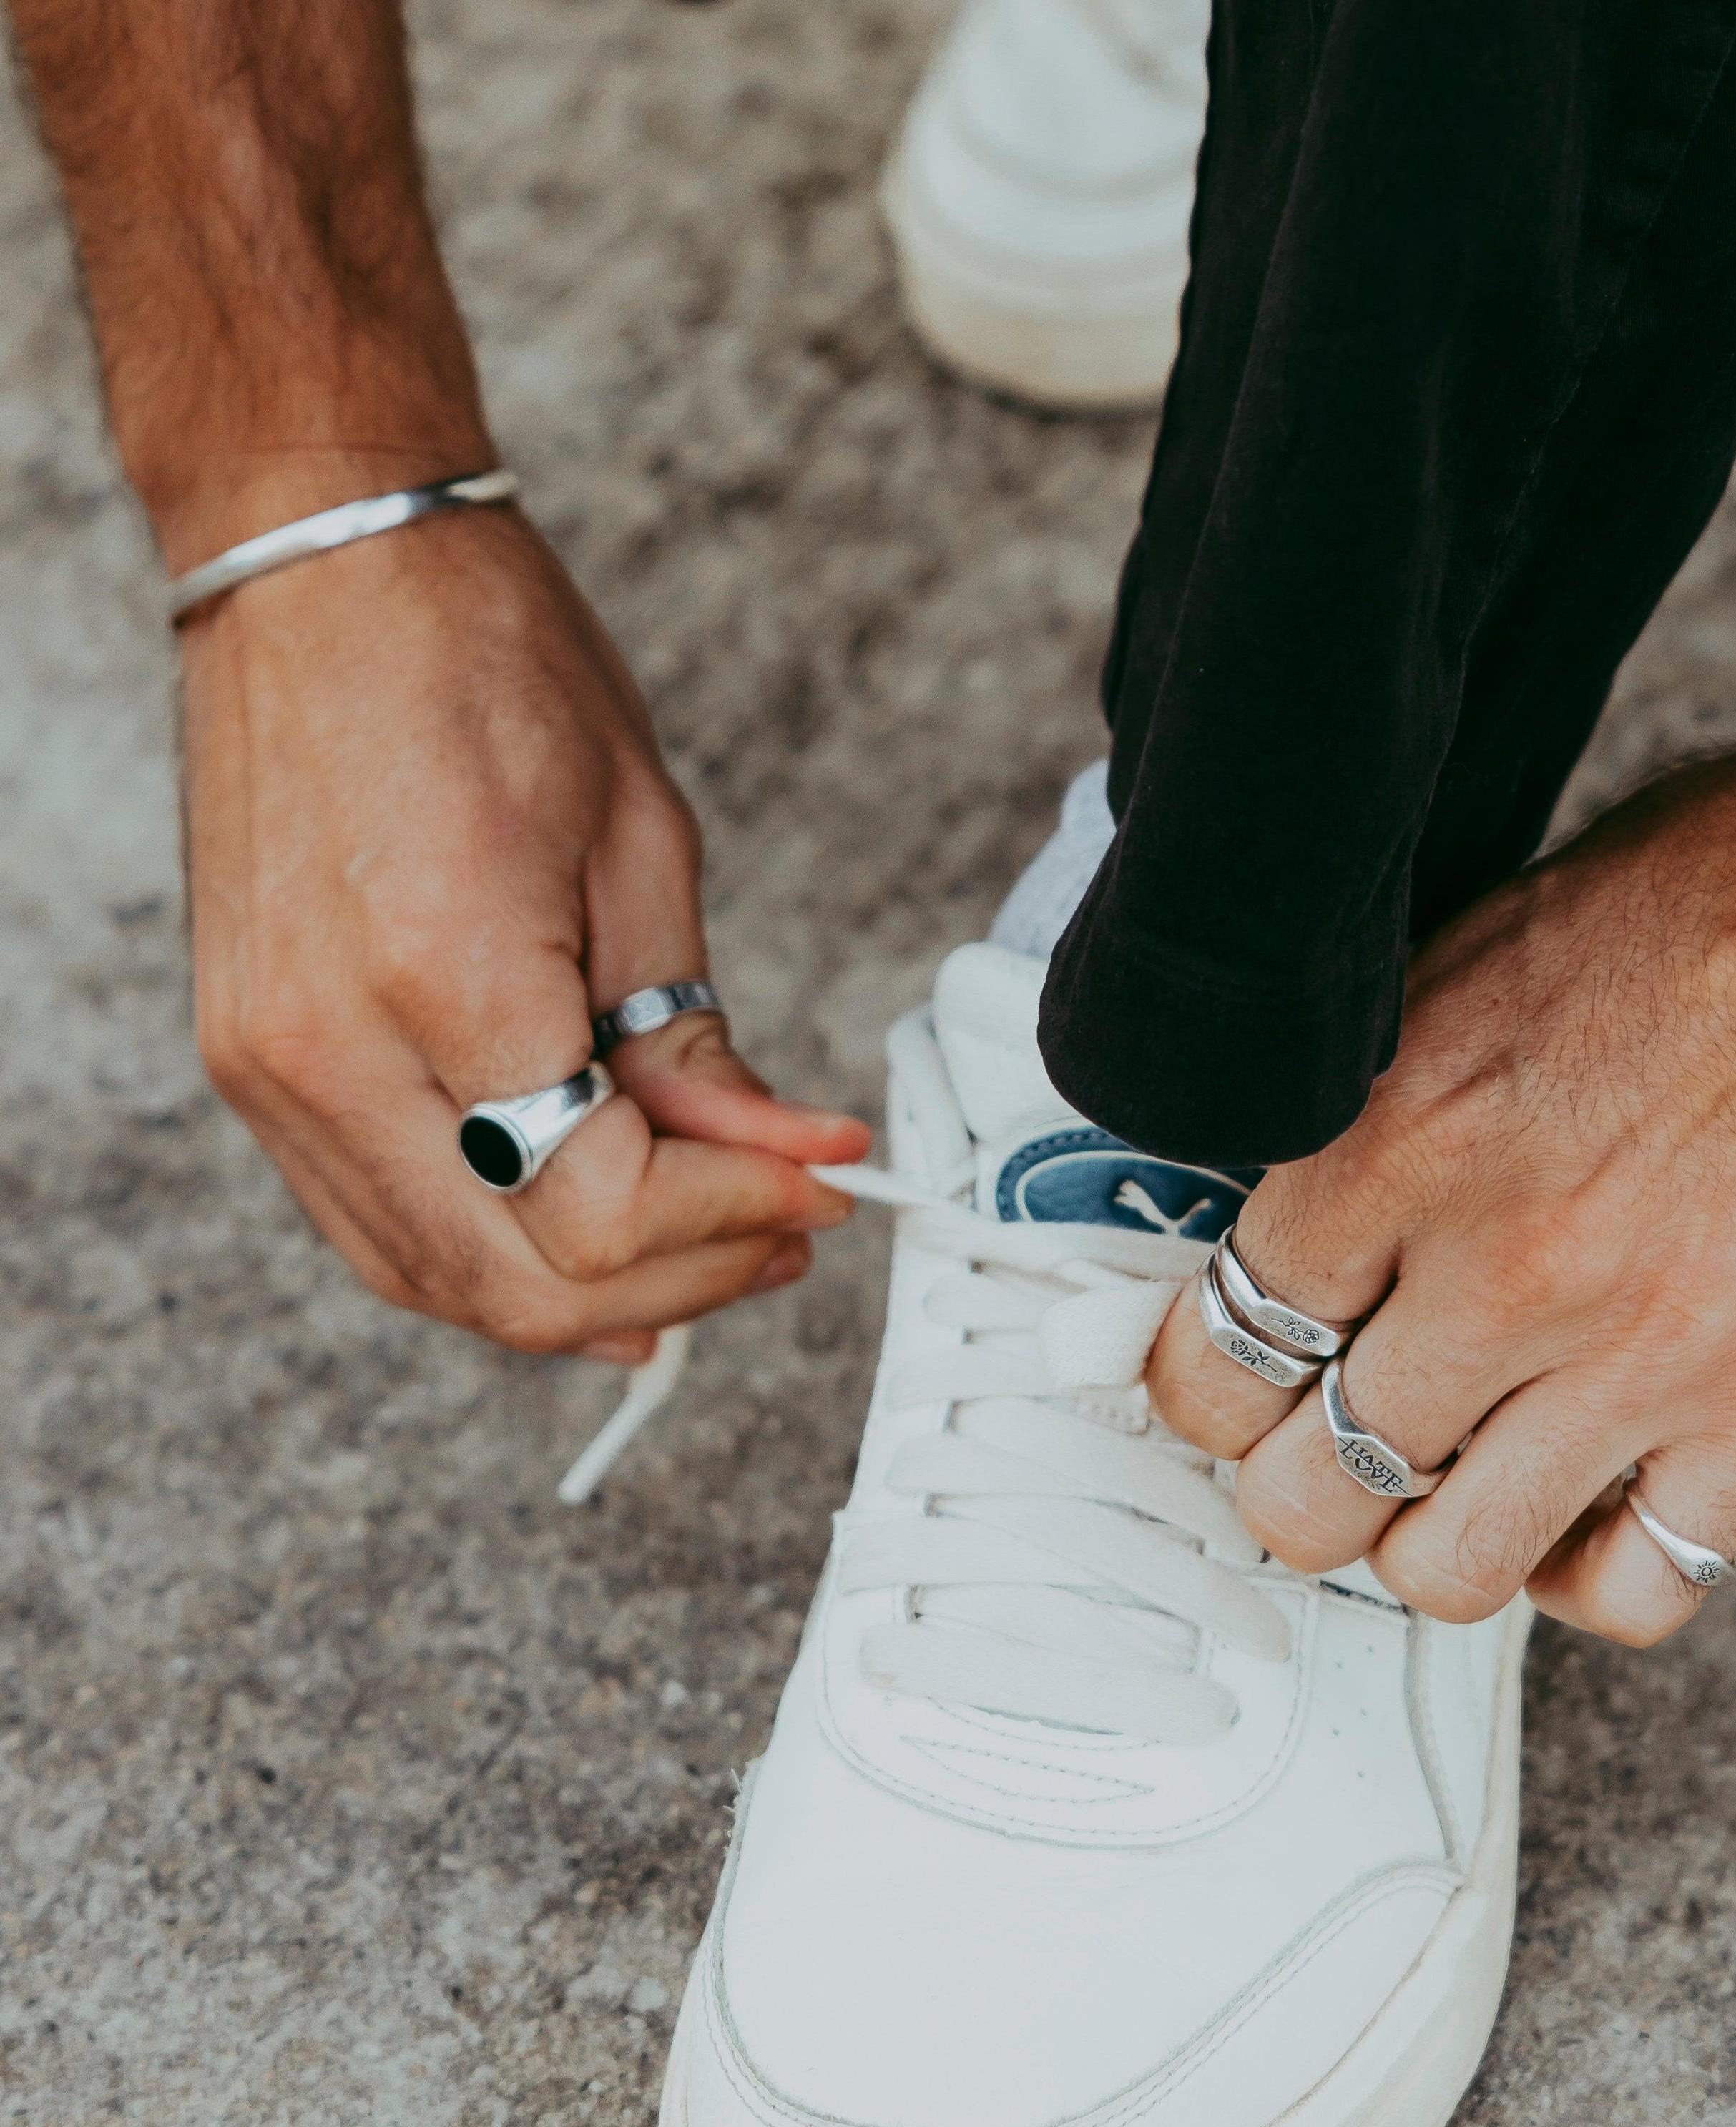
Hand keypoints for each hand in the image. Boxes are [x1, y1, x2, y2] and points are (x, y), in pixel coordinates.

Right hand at [181, 497, 867, 1361]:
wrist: (323, 564)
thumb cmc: (483, 660)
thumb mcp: (643, 846)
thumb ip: (697, 1038)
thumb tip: (775, 1160)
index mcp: (441, 976)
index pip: (599, 1209)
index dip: (733, 1219)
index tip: (820, 1188)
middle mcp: (327, 1051)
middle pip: (518, 1283)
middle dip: (681, 1276)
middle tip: (785, 1234)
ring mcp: (269, 1069)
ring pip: (441, 1280)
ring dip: (591, 1291)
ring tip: (709, 1245)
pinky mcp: (252, 1062)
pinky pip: (380, 1227)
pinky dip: (491, 1257)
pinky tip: (583, 1247)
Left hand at [1147, 743, 1735, 1644]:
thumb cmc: (1650, 925)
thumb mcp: (1426, 983)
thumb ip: (1331, 1139)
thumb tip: (1245, 1263)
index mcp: (1398, 1141)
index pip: (1222, 1353)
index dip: (1199, 1394)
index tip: (1222, 1392)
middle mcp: (1510, 1264)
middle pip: (1312, 1489)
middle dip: (1288, 1485)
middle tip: (1309, 1448)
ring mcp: (1647, 1350)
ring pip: (1450, 1569)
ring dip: (1414, 1544)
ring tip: (1431, 1483)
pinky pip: (1636, 1592)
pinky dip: (1577, 1575)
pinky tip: (1565, 1502)